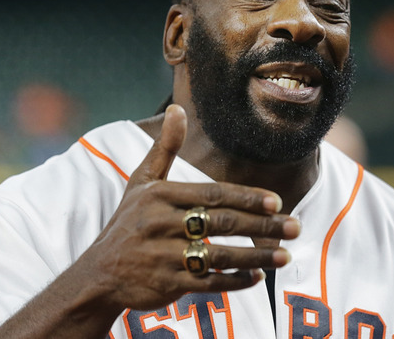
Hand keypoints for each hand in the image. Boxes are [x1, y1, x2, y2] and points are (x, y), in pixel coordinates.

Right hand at [80, 104, 300, 312]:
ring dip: (256, 256)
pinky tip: (257, 276)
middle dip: (262, 226)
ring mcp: (164, 257)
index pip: (212, 195)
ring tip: (286, 254)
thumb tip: (178, 109)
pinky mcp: (166, 285)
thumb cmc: (128, 222)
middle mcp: (161, 224)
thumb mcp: (141, 182)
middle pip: (221, 223)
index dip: (246, 198)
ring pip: (219, 256)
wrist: (99, 274)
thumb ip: (164, 148)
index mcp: (160, 196)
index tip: (276, 202)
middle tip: (295, 227)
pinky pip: (209, 283)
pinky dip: (235, 281)